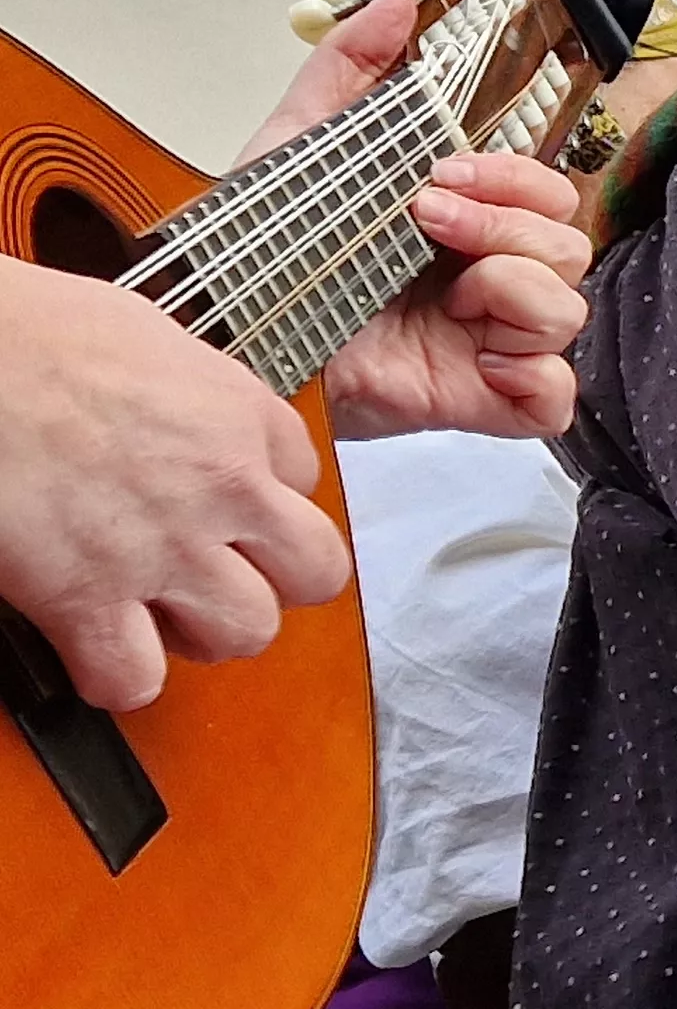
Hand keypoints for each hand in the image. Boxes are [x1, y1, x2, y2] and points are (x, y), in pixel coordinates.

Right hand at [0, 256, 353, 709]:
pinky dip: (118, 677)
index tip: (225, 502)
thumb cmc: (30, 330)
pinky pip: (135, 675)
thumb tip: (179, 410)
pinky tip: (96, 647)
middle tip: (222, 573)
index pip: (304, 478)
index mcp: (239, 413)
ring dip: (207, 633)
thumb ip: (186, 390)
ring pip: (248, 631)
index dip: (262, 497)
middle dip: (274, 582)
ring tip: (162, 612)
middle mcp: (223, 485)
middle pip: (315, 571)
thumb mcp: (144, 335)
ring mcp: (164, 546)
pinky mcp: (87, 594)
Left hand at [239, 0, 597, 437]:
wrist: (231, 340)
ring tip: (452, 295)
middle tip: (429, 221)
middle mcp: (488, 279)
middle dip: (508, 224)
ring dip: (517, 290)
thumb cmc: (266, 253)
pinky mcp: (485, 402)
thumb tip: (399, 1)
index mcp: (466, 221)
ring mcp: (491, 343)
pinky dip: (534, 376)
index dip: (513, 179)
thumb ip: (348, 69)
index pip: (546, 191)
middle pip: (570, 244)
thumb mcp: (301, 147)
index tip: (443, 173)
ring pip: (569, 311)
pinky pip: (555, 395)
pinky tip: (481, 360)